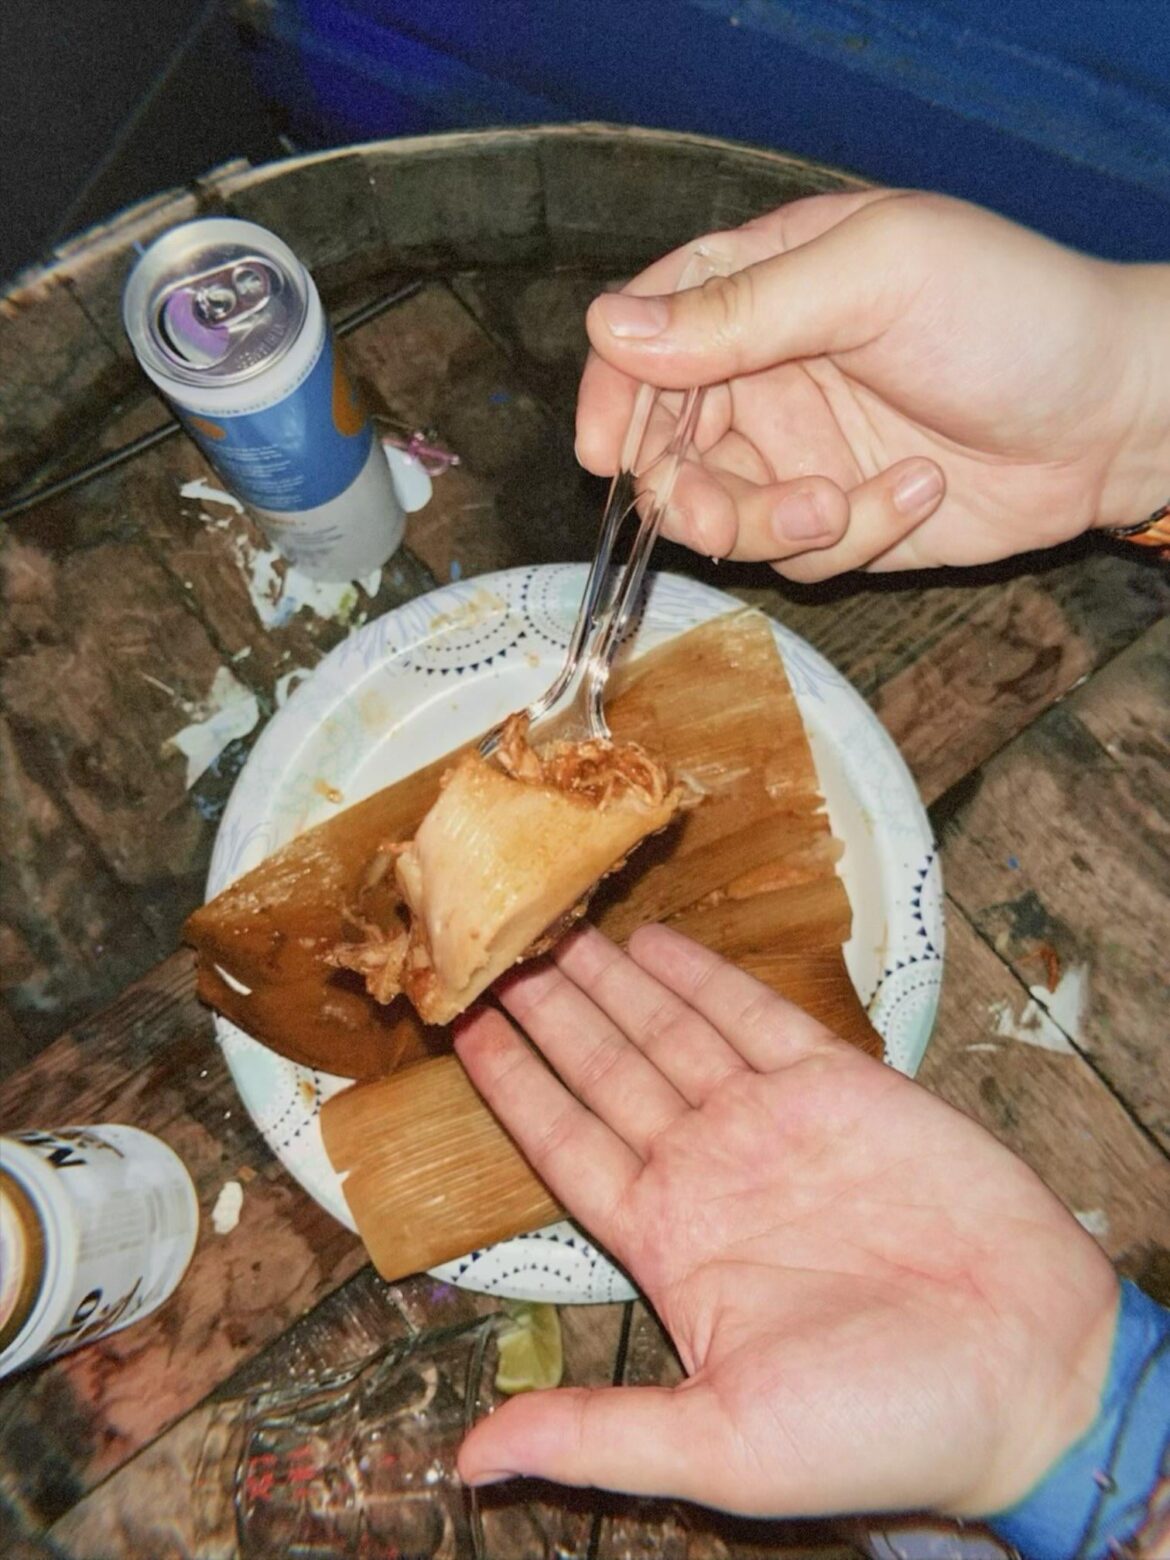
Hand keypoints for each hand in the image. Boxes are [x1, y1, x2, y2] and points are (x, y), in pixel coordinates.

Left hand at [455, 923, 1118, 1519]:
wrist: (1032, 1377)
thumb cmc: (883, 1426)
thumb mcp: (724, 1446)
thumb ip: (596, 1435)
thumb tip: (470, 1465)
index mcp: (668, 1243)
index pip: (564, 1146)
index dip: (512, 1087)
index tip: (459, 1031)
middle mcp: (709, 1171)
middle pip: (605, 1070)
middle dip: (550, 1013)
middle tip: (494, 946)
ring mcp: (772, 1124)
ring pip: (669, 1032)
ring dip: (611, 982)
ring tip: (554, 929)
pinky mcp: (841, 1086)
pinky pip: (755, 1017)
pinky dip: (705, 977)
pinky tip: (656, 942)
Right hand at [576, 190, 1169, 577]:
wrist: (1116, 414)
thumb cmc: (1010, 313)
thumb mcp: (872, 281)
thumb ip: (740, 312)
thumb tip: (609, 330)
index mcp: (765, 286)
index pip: (647, 334)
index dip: (613, 393)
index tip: (604, 452)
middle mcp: (768, 371)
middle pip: (664, 443)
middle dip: (681, 488)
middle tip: (720, 507)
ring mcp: (802, 450)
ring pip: (719, 514)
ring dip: (766, 523)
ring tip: (841, 503)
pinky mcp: (844, 520)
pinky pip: (798, 557)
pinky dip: (851, 537)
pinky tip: (919, 489)